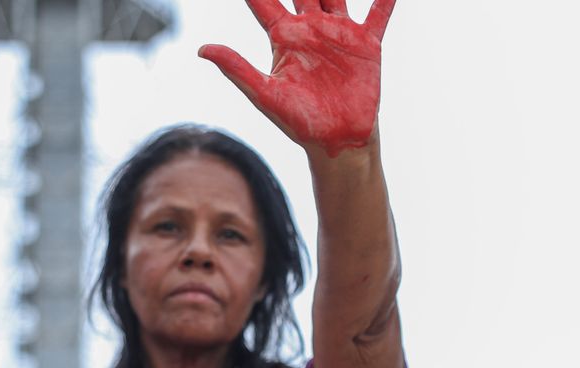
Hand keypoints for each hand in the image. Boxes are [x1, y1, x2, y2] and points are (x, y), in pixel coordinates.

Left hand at [199, 0, 395, 156]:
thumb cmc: (299, 123)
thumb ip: (237, 69)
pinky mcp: (367, 45)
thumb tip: (201, 49)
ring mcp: (339, 33)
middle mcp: (311, 28)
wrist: (337, 141)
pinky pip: (378, 14)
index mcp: (283, 37)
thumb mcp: (265, 95)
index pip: (264, 0)